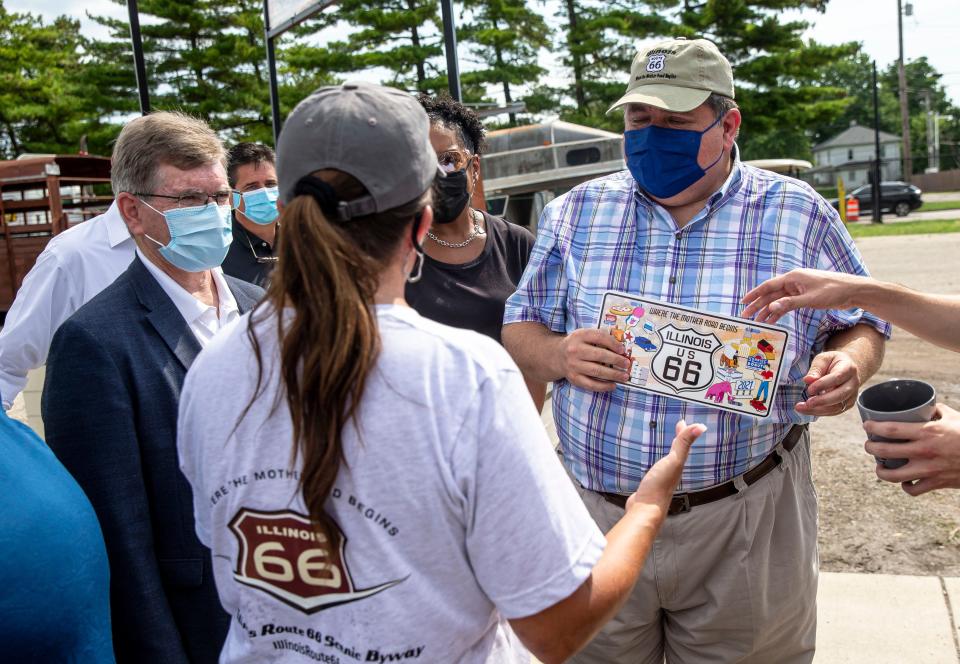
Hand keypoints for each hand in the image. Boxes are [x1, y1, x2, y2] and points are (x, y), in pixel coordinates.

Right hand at [559, 328, 630, 391]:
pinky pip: (590, 384)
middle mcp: (575, 350)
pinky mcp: (573, 378)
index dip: (613, 343)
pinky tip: (613, 386)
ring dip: (613, 375)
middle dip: (616, 360)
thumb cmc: (577, 344)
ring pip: (596, 371)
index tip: (623, 350)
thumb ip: (600, 337)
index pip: (599, 337)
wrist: (556, 356)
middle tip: (627, 364)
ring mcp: (573, 365)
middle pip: (599, 355)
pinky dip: (603, 386)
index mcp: (579, 336)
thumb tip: (621, 348)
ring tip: (624, 376)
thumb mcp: (584, 335)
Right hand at [627, 420, 705, 514]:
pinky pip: (658, 469)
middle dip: (678, 439)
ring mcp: (662, 479)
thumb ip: (684, 443)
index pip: (682, 444)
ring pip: (669, 461)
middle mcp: (672, 471)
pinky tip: (655, 465)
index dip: (683, 432)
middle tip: (679, 427)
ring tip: (669, 445)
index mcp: (677, 464)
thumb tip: (701, 426)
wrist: (646, 509)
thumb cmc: (659, 486)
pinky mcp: (651, 485)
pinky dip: (659, 462)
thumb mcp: (673, 461)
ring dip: (670, 450)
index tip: (682, 421)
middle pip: (677, 452)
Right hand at [741, 268, 866, 323]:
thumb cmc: (834, 291)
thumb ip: (789, 304)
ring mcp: (799, 289)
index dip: (754, 294)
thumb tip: (771, 308)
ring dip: (768, 310)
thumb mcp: (810, 298)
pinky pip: (788, 304)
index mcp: (793, 277)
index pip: (768, 286)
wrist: (853, 290)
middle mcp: (793, 282)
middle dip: (758, 305)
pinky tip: (773, 320)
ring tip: (758, 321)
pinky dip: (780, 311)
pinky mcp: (805, 296)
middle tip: (746, 316)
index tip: (743, 302)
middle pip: (771, 294)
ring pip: (778, 300)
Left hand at [795, 350, 859, 416]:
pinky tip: (808, 410)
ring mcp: (852, 395)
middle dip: (822, 401)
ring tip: (802, 408)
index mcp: (848, 368)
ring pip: (838, 406)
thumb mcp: (822, 359)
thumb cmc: (832, 363)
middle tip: (807, 403)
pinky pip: (835, 411)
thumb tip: (808, 380)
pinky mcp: (847, 404)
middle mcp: (853, 383)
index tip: (809, 389)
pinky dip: (820, 412)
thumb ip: (816, 369)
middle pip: (840, 395)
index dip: (822, 384)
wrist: (845, 368)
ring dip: (819, 410)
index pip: (837, 377)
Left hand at [864, 404, 959, 495]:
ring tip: (879, 467)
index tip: (866, 426)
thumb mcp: (954, 417)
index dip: (874, 427)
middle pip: (885, 452)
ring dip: (882, 472)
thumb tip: (926, 406)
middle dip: (871, 448)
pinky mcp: (937, 483)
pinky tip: (904, 482)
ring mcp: (929, 470)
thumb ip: (937, 411)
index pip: (890, 429)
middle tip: (869, 445)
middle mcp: (924, 452)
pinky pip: (913, 490)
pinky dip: (906, 487)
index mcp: (927, 433)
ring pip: (894, 476)